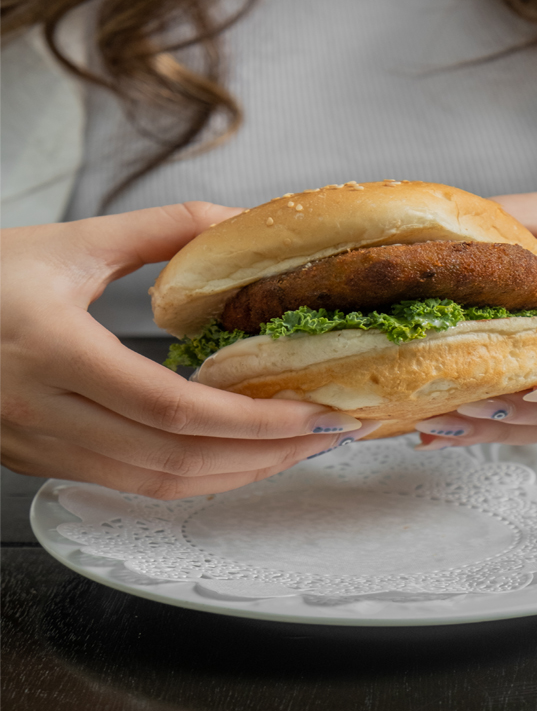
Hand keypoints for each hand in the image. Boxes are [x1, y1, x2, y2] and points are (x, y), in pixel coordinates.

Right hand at [1, 203, 377, 497]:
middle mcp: (45, 412)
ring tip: (292, 450)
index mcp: (54, 349)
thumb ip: (160, 231)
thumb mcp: (70, 243)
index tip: (316, 413)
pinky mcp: (39, 462)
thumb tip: (235, 224)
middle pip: (179, 460)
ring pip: (158, 486)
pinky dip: (192, 478)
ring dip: (236, 475)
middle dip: (266, 455)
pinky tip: (232, 458)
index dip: (257, 422)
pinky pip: (131, 486)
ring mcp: (38, 447)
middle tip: (324, 435)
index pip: (177, 410)